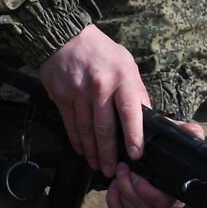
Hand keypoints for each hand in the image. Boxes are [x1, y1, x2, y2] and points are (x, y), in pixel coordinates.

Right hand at [38, 24, 147, 177]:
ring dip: (92, 151)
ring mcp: (78, 93)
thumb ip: (136, 91)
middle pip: (104, 128)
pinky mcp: (61, 96)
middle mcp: (99, 87)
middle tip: (111, 170)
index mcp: (121, 78)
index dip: (134, 136)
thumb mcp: (126, 64)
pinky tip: (81, 149)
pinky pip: (70, 123)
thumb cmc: (101, 51)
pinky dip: (76, 139)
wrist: (65, 36)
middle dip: (109, 153)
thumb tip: (145, 117)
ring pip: (85, 129)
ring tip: (97, 165)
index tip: (136, 154)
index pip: (130, 112)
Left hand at [105, 120, 201, 207]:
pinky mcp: (128, 206)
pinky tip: (113, 184)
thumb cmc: (158, 140)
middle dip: (132, 190)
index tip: (139, 175)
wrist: (137, 140)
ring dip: (124, 195)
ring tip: (119, 174)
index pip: (172, 203)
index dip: (151, 193)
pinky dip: (114, 201)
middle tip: (124, 169)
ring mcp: (146, 206)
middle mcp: (164, 202)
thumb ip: (186, 132)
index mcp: (177, 188)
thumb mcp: (172, 133)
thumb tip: (194, 133)